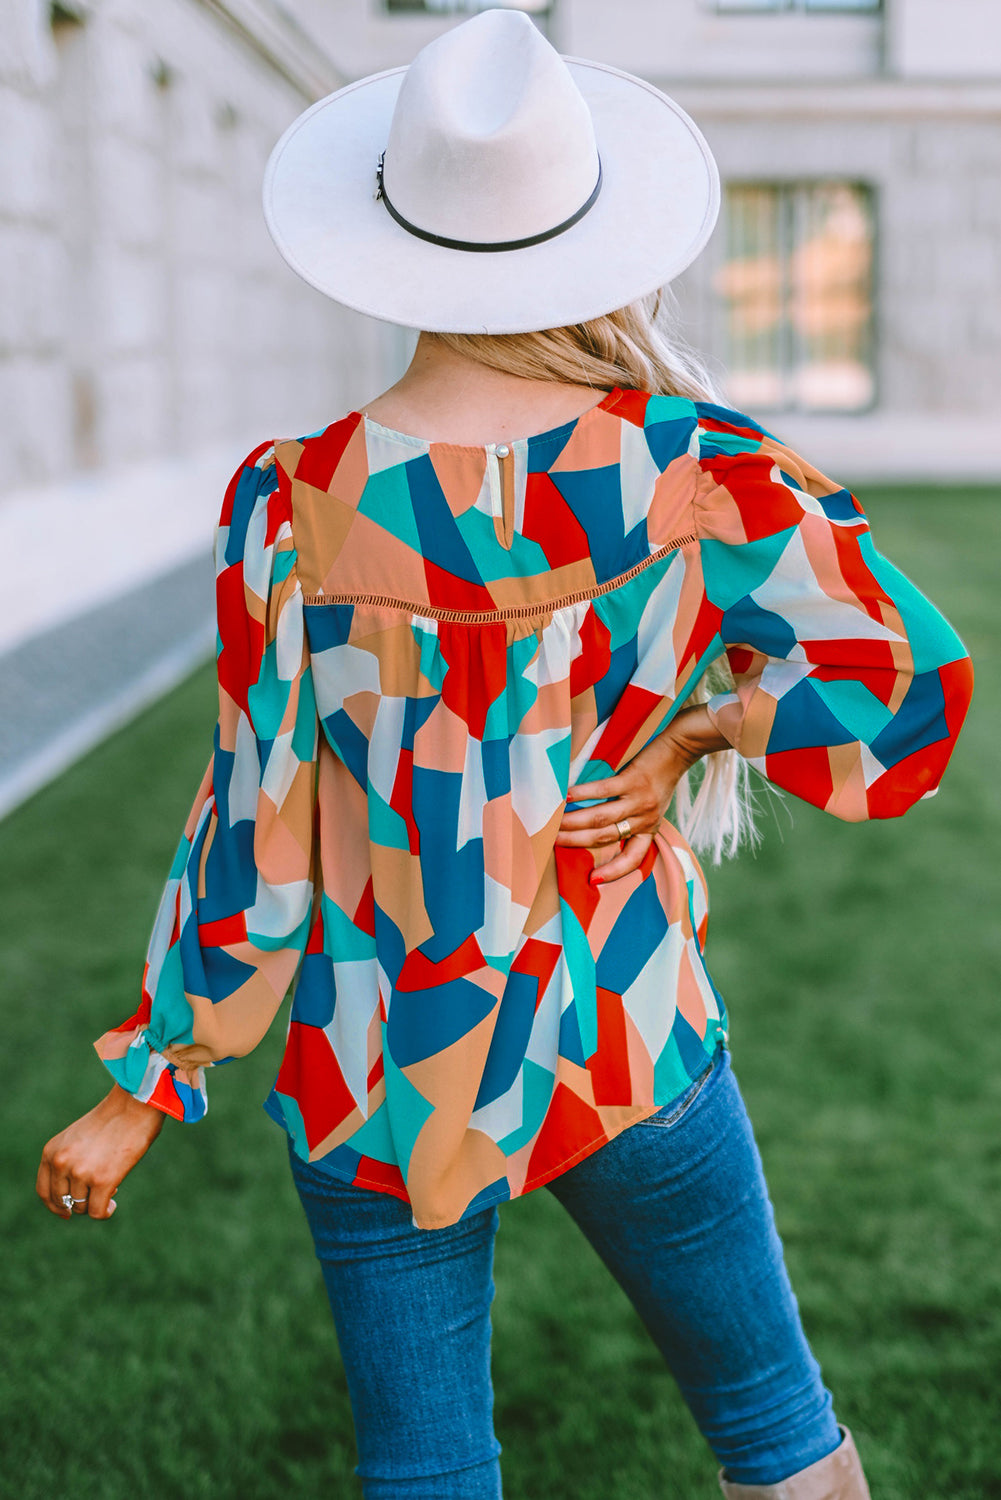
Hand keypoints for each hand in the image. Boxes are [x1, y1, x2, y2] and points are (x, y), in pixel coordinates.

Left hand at [37, 1084, 165, 1220]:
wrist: (134, 1106)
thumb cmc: (112, 1120)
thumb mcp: (77, 1138)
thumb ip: (68, 1161)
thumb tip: (75, 1196)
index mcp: (52, 1152)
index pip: (44, 1191)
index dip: (54, 1206)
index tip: (66, 1212)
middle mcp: (61, 1163)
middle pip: (63, 1202)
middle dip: (78, 1204)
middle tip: (96, 1197)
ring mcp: (80, 1173)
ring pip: (82, 1207)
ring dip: (95, 1203)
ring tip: (110, 1189)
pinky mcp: (102, 1180)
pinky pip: (97, 1211)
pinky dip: (105, 1212)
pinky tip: (112, 1205)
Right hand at [556, 706, 729, 883]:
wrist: (679, 751)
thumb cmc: (659, 779)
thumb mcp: (650, 807)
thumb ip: (630, 819)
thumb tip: (593, 827)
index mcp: (649, 829)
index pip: (633, 859)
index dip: (614, 872)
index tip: (592, 880)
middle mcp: (645, 819)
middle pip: (606, 837)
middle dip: (577, 842)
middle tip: (553, 842)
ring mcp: (639, 800)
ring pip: (602, 818)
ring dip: (575, 822)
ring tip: (555, 823)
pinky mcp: (633, 780)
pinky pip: (604, 790)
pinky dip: (582, 794)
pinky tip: (567, 795)